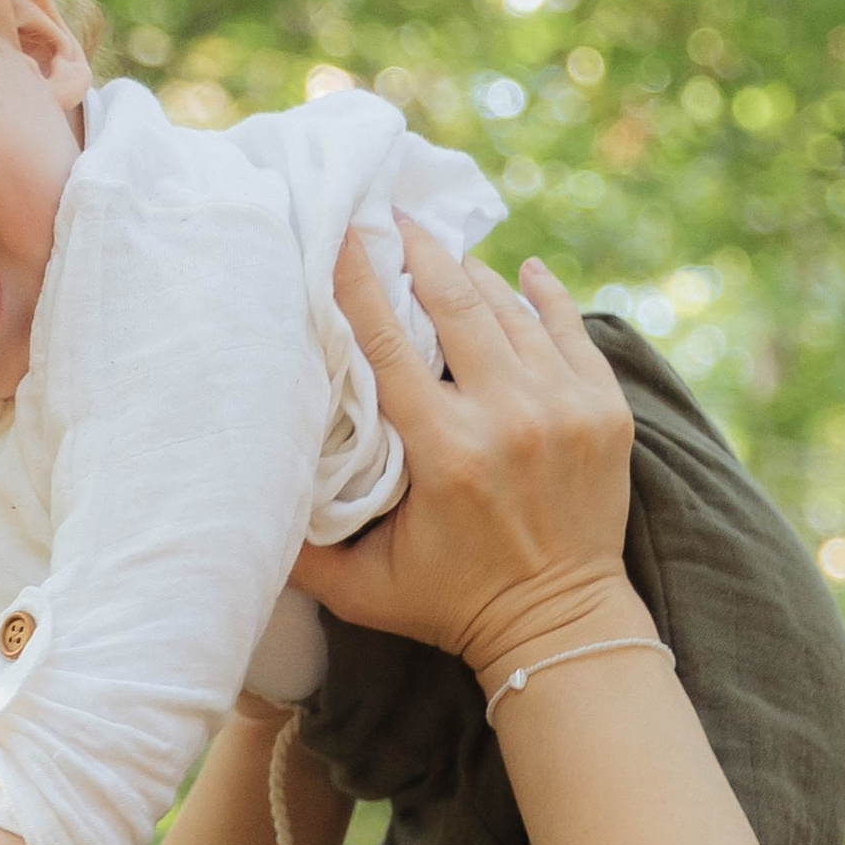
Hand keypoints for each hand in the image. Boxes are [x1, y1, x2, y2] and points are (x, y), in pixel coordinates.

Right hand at [293, 222, 637, 689]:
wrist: (559, 627)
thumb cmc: (448, 607)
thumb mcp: (359, 589)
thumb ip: (300, 546)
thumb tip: (239, 496)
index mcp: (446, 454)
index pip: (393, 344)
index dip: (362, 282)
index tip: (344, 232)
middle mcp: (509, 418)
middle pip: (458, 304)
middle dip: (422, 253)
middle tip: (395, 217)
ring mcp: (565, 408)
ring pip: (511, 311)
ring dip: (474, 275)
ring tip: (443, 252)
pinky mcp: (605, 409)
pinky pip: (571, 328)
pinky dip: (543, 295)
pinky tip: (522, 271)